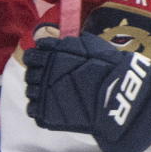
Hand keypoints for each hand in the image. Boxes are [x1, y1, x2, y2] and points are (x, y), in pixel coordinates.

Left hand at [23, 32, 150, 151]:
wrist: (121, 97)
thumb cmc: (111, 69)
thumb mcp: (93, 46)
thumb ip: (70, 41)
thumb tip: (53, 38)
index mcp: (53, 53)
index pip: (33, 54)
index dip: (39, 58)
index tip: (48, 63)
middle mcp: (45, 71)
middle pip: (29, 72)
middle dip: (39, 75)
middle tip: (54, 80)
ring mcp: (44, 93)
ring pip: (30, 91)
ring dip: (40, 91)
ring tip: (57, 95)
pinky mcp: (47, 113)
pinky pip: (33, 109)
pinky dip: (41, 109)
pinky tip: (55, 108)